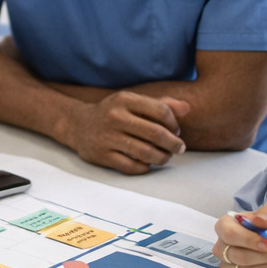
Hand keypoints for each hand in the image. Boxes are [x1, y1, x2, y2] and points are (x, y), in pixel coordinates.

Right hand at [65, 92, 188, 173]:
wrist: (78, 125)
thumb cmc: (113, 113)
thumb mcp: (133, 102)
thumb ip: (161, 104)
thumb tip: (187, 109)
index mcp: (124, 100)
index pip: (161, 111)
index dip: (174, 124)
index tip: (176, 131)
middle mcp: (115, 117)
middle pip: (156, 134)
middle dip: (173, 144)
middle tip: (179, 148)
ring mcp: (107, 137)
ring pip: (146, 153)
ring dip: (162, 158)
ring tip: (165, 157)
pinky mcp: (102, 155)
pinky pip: (131, 167)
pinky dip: (144, 167)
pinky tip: (148, 164)